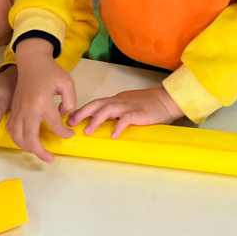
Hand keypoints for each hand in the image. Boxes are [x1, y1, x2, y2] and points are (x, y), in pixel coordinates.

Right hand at [6, 39, 75, 162]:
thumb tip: (63, 117)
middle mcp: (28, 108)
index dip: (64, 133)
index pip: (54, 124)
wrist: (31, 61)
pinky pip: (12, 129)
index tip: (70, 135)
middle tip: (51, 159)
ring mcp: (18, 110)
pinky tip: (28, 141)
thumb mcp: (67, 83)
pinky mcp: (14, 109)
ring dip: (27, 148)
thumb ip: (70, 101)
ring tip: (39, 152)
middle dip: (40, 152)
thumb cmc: (50, 71)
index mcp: (42, 101)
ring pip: (17, 137)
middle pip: (30, 138)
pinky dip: (19, 139)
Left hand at [68, 86, 184, 138]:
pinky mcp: (139, 113)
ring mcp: (129, 106)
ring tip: (87, 131)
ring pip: (109, 109)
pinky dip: (119, 126)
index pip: (96, 103)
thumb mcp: (128, 107)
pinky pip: (127, 119)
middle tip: (71, 122)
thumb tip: (102, 123)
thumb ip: (116, 113)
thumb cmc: (148, 106)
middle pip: (98, 103)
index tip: (70, 117)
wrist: (167, 100)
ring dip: (96, 119)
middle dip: (83, 112)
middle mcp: (120, 101)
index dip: (82, 109)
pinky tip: (114, 135)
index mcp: (116, 100)